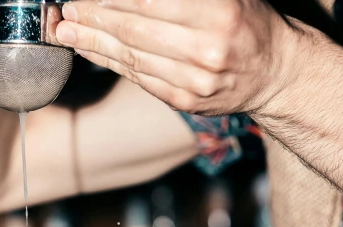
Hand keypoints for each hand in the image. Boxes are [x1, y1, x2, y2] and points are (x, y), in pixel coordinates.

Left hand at [55, 0, 296, 115]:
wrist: (274, 73)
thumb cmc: (246, 21)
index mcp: (219, 10)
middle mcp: (207, 47)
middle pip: (135, 27)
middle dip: (95, 17)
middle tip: (67, 9)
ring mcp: (195, 79)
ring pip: (133, 56)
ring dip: (94, 42)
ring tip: (67, 30)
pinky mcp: (185, 101)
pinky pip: (139, 78)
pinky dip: (111, 63)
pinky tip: (90, 50)